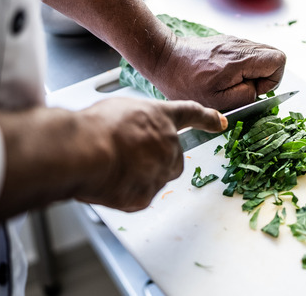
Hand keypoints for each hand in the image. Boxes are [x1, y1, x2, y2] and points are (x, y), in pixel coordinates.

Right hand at [70, 98, 225, 211]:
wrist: (85, 150)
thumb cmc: (97, 126)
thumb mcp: (120, 108)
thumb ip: (136, 122)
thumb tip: (131, 135)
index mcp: (162, 118)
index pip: (191, 114)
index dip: (207, 119)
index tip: (220, 123)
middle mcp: (168, 145)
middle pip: (172, 158)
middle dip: (155, 160)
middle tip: (128, 157)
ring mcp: (159, 173)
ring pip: (155, 179)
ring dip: (137, 176)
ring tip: (111, 166)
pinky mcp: (145, 197)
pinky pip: (138, 196)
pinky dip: (124, 192)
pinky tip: (108, 182)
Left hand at [150, 34, 285, 110]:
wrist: (165, 58)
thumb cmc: (185, 82)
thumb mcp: (215, 101)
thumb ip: (244, 96)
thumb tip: (256, 90)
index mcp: (240, 59)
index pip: (279, 61)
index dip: (272, 80)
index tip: (252, 89)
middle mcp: (240, 45)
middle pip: (274, 55)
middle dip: (265, 76)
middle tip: (244, 86)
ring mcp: (234, 40)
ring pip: (261, 54)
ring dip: (254, 71)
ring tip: (232, 81)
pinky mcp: (227, 42)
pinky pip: (248, 53)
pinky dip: (243, 65)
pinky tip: (224, 74)